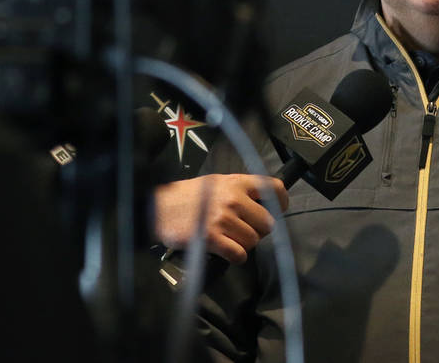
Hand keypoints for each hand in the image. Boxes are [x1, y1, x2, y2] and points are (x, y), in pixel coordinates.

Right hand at [152, 174, 288, 263]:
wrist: (158, 208)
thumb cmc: (189, 196)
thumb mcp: (218, 183)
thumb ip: (241, 190)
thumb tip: (265, 204)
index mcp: (237, 182)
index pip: (274, 189)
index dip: (280, 203)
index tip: (278, 211)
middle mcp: (233, 198)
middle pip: (267, 222)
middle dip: (259, 230)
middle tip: (245, 231)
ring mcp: (223, 218)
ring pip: (253, 240)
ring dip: (245, 244)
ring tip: (231, 239)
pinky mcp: (212, 238)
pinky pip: (239, 254)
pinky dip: (236, 257)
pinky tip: (227, 252)